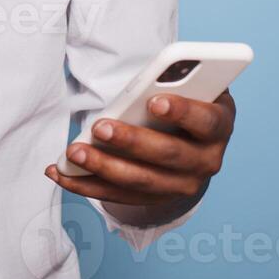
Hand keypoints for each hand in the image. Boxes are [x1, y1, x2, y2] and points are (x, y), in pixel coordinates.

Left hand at [44, 91, 235, 212]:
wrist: (196, 141)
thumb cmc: (189, 101)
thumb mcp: (193, 85)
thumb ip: (178, 80)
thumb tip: (150, 79)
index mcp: (218, 126)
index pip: (205, 120)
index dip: (182, 111)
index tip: (153, 100)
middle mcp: (206, 161)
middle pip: (168, 155)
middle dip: (131, 141)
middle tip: (99, 127)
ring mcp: (182, 186)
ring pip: (140, 181)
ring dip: (103, 167)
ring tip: (74, 151)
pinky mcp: (155, 199)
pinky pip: (118, 196)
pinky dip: (86, 186)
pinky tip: (60, 172)